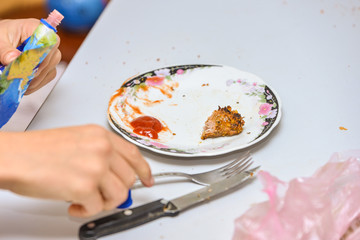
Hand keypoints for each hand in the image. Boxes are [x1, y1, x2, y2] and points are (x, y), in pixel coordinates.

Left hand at [0, 18, 60, 94]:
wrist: (0, 40)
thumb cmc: (0, 35)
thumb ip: (5, 50)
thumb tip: (14, 59)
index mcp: (35, 28)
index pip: (50, 42)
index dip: (42, 55)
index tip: (29, 66)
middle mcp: (46, 41)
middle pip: (52, 58)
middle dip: (37, 71)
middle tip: (22, 78)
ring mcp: (48, 54)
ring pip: (51, 69)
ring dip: (36, 80)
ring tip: (21, 84)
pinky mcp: (47, 64)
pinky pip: (48, 76)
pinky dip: (37, 83)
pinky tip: (26, 85)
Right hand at [0, 124, 152, 216]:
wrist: (14, 156)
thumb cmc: (38, 150)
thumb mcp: (78, 141)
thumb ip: (101, 155)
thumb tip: (115, 176)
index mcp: (101, 136)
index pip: (134, 154)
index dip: (144, 170)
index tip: (147, 180)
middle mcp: (102, 149)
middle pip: (129, 178)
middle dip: (116, 191)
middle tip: (101, 195)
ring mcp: (95, 167)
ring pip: (119, 195)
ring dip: (102, 202)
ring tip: (84, 199)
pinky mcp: (84, 186)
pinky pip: (97, 207)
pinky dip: (85, 211)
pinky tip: (73, 204)